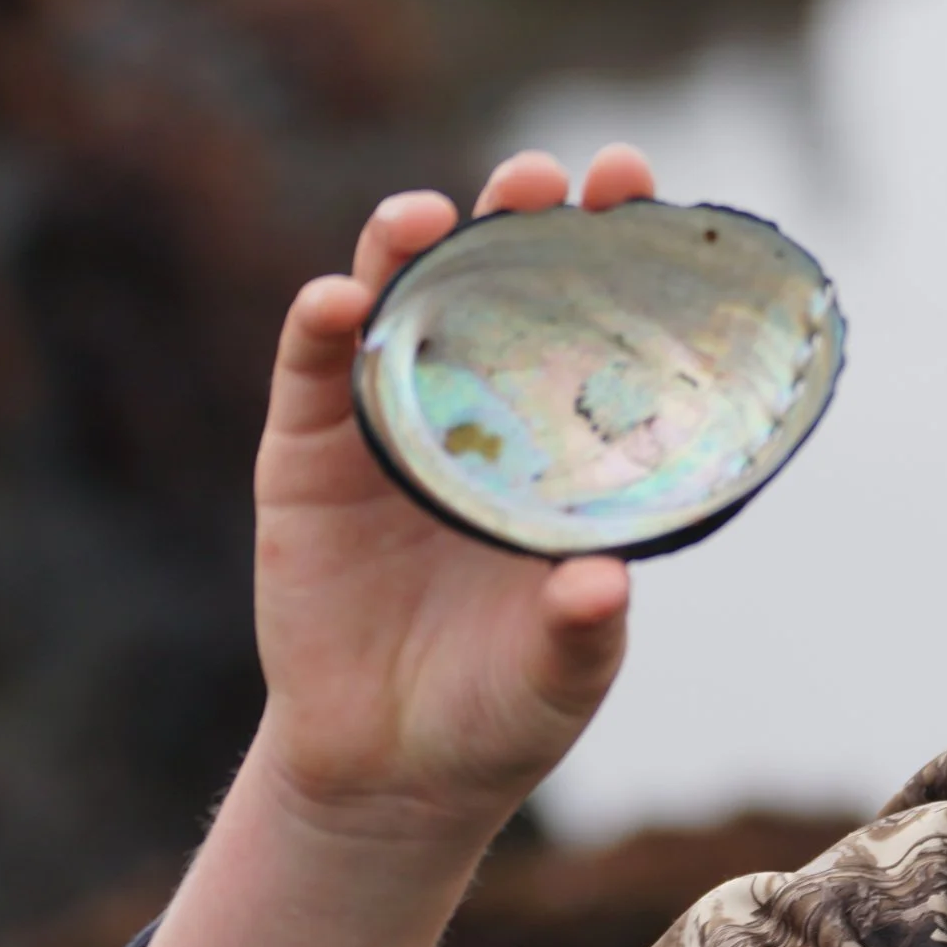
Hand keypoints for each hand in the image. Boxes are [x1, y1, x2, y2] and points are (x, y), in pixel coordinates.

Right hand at [251, 144, 654, 843]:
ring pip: (399, 303)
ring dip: (408, 246)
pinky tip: (339, 300)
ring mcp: (391, 424)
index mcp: (563, 440)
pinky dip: (321, 329)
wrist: (396, 770)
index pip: (591, 318)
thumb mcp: (566, 672)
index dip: (612, 246)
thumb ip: (585, 627)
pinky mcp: (308, 457)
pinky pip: (311, 374)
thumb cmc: (507, 705)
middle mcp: (482, 409)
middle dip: (518, 215)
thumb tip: (602, 582)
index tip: (637, 187)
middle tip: (545, 176)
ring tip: (428, 218)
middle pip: (497, 282)